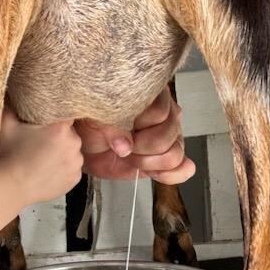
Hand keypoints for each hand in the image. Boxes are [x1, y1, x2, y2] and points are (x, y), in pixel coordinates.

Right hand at [0, 110, 84, 208]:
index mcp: (60, 128)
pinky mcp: (75, 179)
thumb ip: (14, 102)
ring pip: (71, 149)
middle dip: (56, 134)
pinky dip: (62, 167)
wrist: (7, 188)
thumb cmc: (6, 156)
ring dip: (61, 151)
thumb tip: (14, 90)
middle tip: (36, 140)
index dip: (54, 115)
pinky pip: (71, 167)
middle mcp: (73, 144)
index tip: (44, 120)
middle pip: (69, 131)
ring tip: (40, 157)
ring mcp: (76, 163)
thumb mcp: (7, 122)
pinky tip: (45, 168)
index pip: (66, 112)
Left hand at [77, 87, 196, 184]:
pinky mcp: (169, 155)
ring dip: (149, 162)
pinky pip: (183, 168)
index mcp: (149, 95)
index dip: (140, 128)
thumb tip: (125, 146)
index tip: (121, 134)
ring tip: (132, 157)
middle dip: (141, 147)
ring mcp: (171, 134)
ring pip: (175, 152)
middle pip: (168, 134)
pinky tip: (153, 172)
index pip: (159, 112)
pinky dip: (170, 175)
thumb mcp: (93, 119)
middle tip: (123, 147)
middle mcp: (165, 112)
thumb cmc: (90, 125)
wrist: (86, 146)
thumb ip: (109, 126)